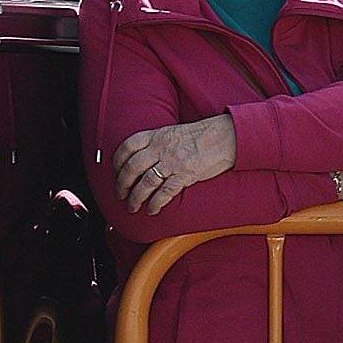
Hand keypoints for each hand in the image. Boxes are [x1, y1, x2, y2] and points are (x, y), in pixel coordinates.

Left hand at [114, 115, 236, 215]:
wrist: (227, 136)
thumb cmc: (205, 134)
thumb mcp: (175, 131)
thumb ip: (158, 142)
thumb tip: (145, 156)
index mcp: (157, 135)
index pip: (127, 147)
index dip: (117, 161)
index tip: (115, 172)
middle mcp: (161, 148)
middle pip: (131, 168)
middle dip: (122, 184)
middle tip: (120, 195)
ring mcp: (173, 162)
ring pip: (145, 183)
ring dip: (135, 198)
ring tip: (132, 206)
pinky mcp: (185, 175)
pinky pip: (164, 193)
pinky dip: (155, 203)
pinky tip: (152, 210)